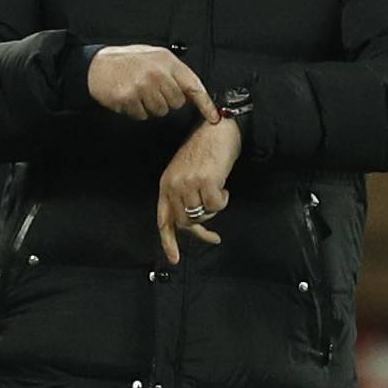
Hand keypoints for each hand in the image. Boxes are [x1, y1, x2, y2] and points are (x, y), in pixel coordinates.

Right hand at [89, 45, 219, 122]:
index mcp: (167, 62)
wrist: (97, 65)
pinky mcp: (129, 98)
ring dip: (150, 106)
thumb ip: (173, 73)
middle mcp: (157, 73)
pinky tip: (129, 97)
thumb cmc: (127, 61)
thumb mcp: (155, 57)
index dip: (205, 104)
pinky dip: (136, 110)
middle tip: (151, 89)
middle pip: (176, 103)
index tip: (214, 117)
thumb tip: (191, 93)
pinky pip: (143, 115)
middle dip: (166, 100)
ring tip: (138, 92)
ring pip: (160, 111)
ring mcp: (143, 86)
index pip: (193, 86)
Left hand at [157, 117, 241, 264]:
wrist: (218, 129)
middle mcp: (174, 185)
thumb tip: (190, 223)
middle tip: (214, 236)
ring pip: (203, 215)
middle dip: (201, 230)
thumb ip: (183, 196)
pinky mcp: (206, 182)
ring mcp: (189, 184)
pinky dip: (223, 199)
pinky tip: (223, 187)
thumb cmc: (205, 151)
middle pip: (186, 222)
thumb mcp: (185, 173)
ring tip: (218, 193)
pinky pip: (216, 206)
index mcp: (166, 184)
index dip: (168, 241)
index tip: (175, 258)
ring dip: (213, 209)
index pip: (164, 219)